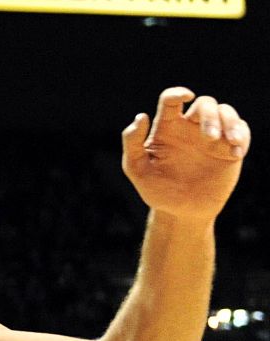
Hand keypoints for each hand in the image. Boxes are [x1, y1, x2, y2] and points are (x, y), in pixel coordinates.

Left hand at [122, 87, 249, 220]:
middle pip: (204, 103)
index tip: (185, 97)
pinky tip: (236, 153)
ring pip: (226, 111)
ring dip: (230, 121)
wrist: (182, 212)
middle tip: (209, 137)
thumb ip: (132, 144)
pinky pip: (242, 131)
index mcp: (167, 128)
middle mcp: (190, 128)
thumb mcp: (137, 170)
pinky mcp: (230, 148)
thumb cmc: (157, 190)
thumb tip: (141, 117)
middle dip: (209, 115)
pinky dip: (242, 136)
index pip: (170, 100)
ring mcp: (213, 136)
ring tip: (229, 141)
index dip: (177, 93)